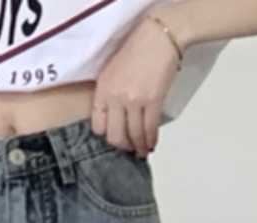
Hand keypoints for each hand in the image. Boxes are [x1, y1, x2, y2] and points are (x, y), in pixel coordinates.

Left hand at [90, 11, 182, 156]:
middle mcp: (116, 98)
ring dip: (138, 147)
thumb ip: (109, 94)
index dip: (105, 136)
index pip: (97, 126)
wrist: (158, 37)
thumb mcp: (111, 72)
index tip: (112, 139)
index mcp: (103, 90)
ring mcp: (134, 101)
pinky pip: (149, 129)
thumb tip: (115, 117)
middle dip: (122, 146)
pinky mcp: (152, 101)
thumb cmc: (137, 50)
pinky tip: (151, 145)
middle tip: (128, 149)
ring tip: (141, 151)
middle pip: (115, 136)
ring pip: (134, 135)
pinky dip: (150, 140)